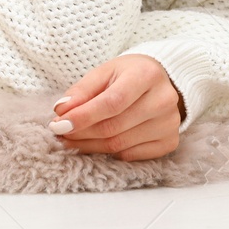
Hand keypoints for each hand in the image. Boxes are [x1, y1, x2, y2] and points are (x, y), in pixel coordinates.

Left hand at [48, 54, 183, 161]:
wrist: (159, 81)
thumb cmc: (128, 75)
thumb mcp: (104, 72)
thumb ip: (82, 90)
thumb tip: (61, 111)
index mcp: (147, 75)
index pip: (112, 102)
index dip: (83, 116)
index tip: (58, 125)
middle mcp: (163, 99)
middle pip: (113, 127)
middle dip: (81, 133)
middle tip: (60, 133)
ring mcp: (169, 123)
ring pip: (119, 145)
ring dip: (90, 146)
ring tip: (72, 139)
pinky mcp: (170, 141)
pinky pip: (131, 156)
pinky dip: (110, 153)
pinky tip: (98, 143)